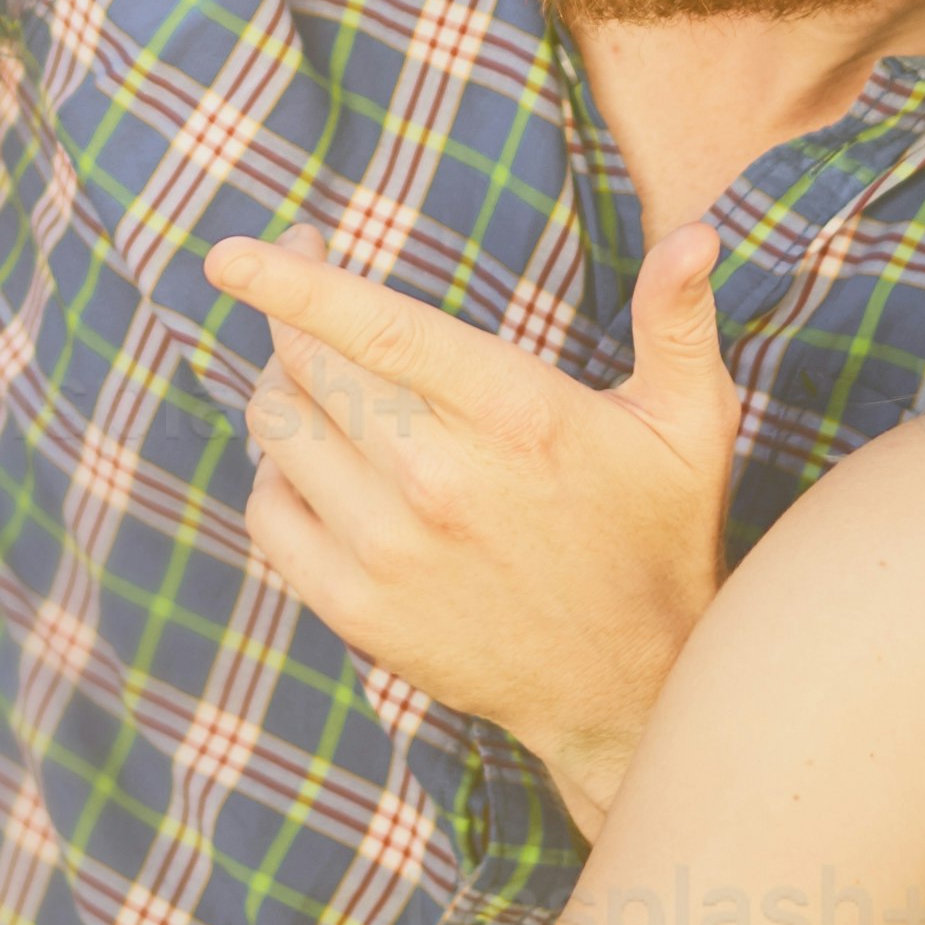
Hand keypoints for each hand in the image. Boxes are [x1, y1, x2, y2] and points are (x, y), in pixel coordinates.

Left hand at [210, 216, 734, 827]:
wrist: (632, 688)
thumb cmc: (658, 534)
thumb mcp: (689, 422)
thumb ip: (678, 321)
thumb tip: (696, 236)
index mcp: (512, 414)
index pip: (376, 328)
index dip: (293, 282)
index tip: (228, 253)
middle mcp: (438, 480)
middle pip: (309, 365)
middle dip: (292, 313)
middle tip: (308, 292)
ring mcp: (390, 551)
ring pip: (279, 431)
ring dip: (283, 386)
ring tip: (319, 374)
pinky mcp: (359, 610)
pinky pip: (268, 511)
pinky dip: (275, 469)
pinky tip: (315, 458)